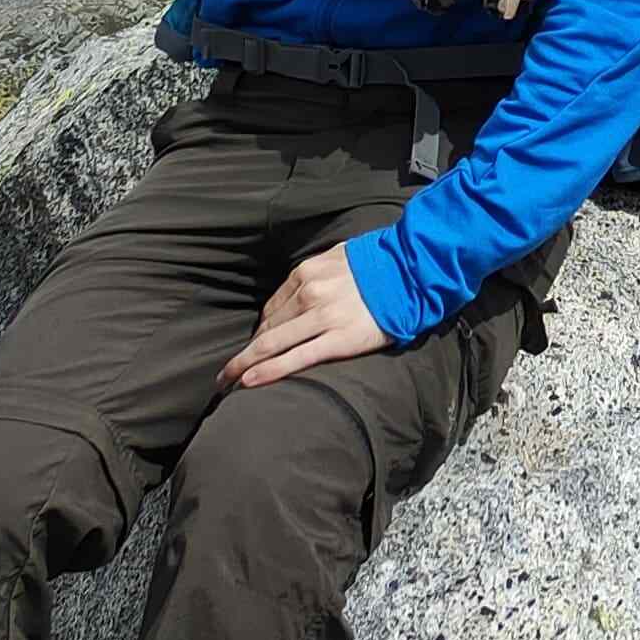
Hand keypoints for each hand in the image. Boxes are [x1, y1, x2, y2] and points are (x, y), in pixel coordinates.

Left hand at [221, 245, 392, 391]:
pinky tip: (249, 382)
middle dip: (243, 355)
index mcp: (308, 273)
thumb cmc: (381, 264)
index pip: (272, 309)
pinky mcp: (339, 339)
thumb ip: (317, 272)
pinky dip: (269, 371)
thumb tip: (301, 289)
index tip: (250, 350)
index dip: (258, 333)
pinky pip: (296, 358)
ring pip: (273, 345)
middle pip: (266, 329)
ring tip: (228, 383)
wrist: (416, 271)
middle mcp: (310, 293)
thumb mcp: (340, 256)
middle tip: (223, 374)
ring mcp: (323, 317)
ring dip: (245, 366)